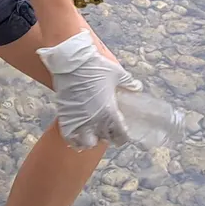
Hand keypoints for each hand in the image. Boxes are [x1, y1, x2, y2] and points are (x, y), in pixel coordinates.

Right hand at [36, 33, 129, 149]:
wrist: (72, 62)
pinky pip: (70, 137)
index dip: (123, 137)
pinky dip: (74, 140)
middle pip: (105, 140)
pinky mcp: (66, 117)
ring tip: (92, 133)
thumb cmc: (96, 67)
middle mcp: (95, 120)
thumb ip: (129, 83)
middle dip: (108, 136)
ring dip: (91, 140)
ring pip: (87, 143)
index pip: (121, 136)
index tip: (123, 133)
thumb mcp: (118, 74)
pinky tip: (77, 135)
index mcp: (110, 112)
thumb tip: (138, 87)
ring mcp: (79, 120)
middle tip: (108, 129)